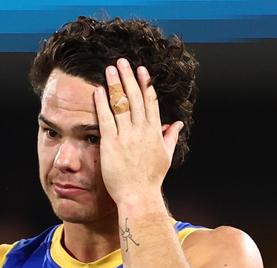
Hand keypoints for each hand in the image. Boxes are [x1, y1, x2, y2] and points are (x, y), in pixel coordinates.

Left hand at [93, 57, 183, 206]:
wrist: (139, 196)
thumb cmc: (151, 179)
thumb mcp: (165, 156)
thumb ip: (171, 136)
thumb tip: (178, 124)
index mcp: (155, 132)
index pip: (151, 102)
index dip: (145, 85)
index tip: (142, 70)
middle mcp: (142, 131)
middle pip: (135, 97)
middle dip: (129, 77)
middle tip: (123, 62)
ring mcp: (127, 136)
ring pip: (121, 104)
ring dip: (115, 84)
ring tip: (110, 69)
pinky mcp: (112, 143)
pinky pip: (106, 118)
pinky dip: (102, 103)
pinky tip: (98, 90)